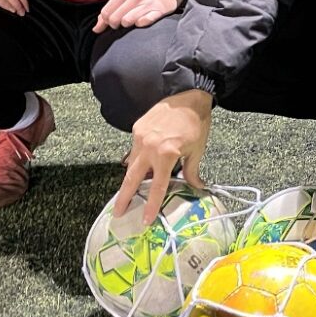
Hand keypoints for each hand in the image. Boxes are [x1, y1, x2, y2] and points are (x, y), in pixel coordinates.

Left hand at [94, 0, 180, 32]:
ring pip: (128, 21)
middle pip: (115, 19)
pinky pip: (143, 22)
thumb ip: (109, 12)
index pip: (106, 12)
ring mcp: (147, 3)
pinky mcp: (158, 10)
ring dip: (128, 25)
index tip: (111, 22)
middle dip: (116, 25)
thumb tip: (96, 30)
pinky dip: (141, 24)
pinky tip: (142, 21)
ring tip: (131, 22)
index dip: (106, 22)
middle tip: (121, 24)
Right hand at [113, 89, 213, 223]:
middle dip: (123, 198)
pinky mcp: (137, 129)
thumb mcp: (198, 149)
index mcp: (167, 154)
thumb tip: (197, 187)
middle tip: (117, 213)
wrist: (188, 95)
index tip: (145, 220)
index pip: (157, 187)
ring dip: (131, 178)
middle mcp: (149, 147)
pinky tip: (139, 167)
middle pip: (132, 178)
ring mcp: (140, 138)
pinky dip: (136, 160)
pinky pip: (134, 151)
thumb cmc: (197, 123)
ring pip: (131, 164)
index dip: (151, 205)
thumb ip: (192, 171)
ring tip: (128, 193)